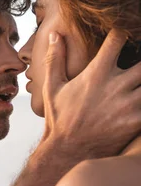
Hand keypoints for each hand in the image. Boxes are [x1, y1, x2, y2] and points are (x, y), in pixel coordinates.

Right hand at [43, 29, 140, 156]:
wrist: (67, 152)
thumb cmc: (60, 118)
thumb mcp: (53, 87)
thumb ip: (55, 58)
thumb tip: (54, 34)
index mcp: (96, 73)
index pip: (118, 38)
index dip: (124, 33)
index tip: (125, 37)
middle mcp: (115, 86)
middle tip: (135, 64)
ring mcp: (128, 105)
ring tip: (136, 84)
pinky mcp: (136, 122)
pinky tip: (138, 101)